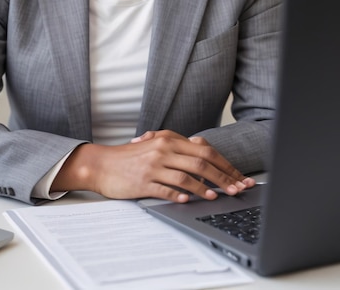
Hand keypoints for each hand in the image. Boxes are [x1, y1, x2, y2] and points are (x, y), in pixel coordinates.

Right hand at [52, 129, 254, 202]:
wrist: (101, 164)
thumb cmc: (129, 158)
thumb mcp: (154, 145)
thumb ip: (177, 148)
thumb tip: (203, 153)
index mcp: (168, 139)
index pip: (205, 149)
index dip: (225, 164)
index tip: (238, 176)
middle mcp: (163, 149)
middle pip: (202, 161)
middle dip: (223, 176)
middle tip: (237, 189)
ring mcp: (153, 165)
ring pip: (187, 175)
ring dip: (206, 188)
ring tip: (219, 197)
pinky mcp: (144, 181)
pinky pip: (167, 188)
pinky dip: (181, 194)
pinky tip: (190, 200)